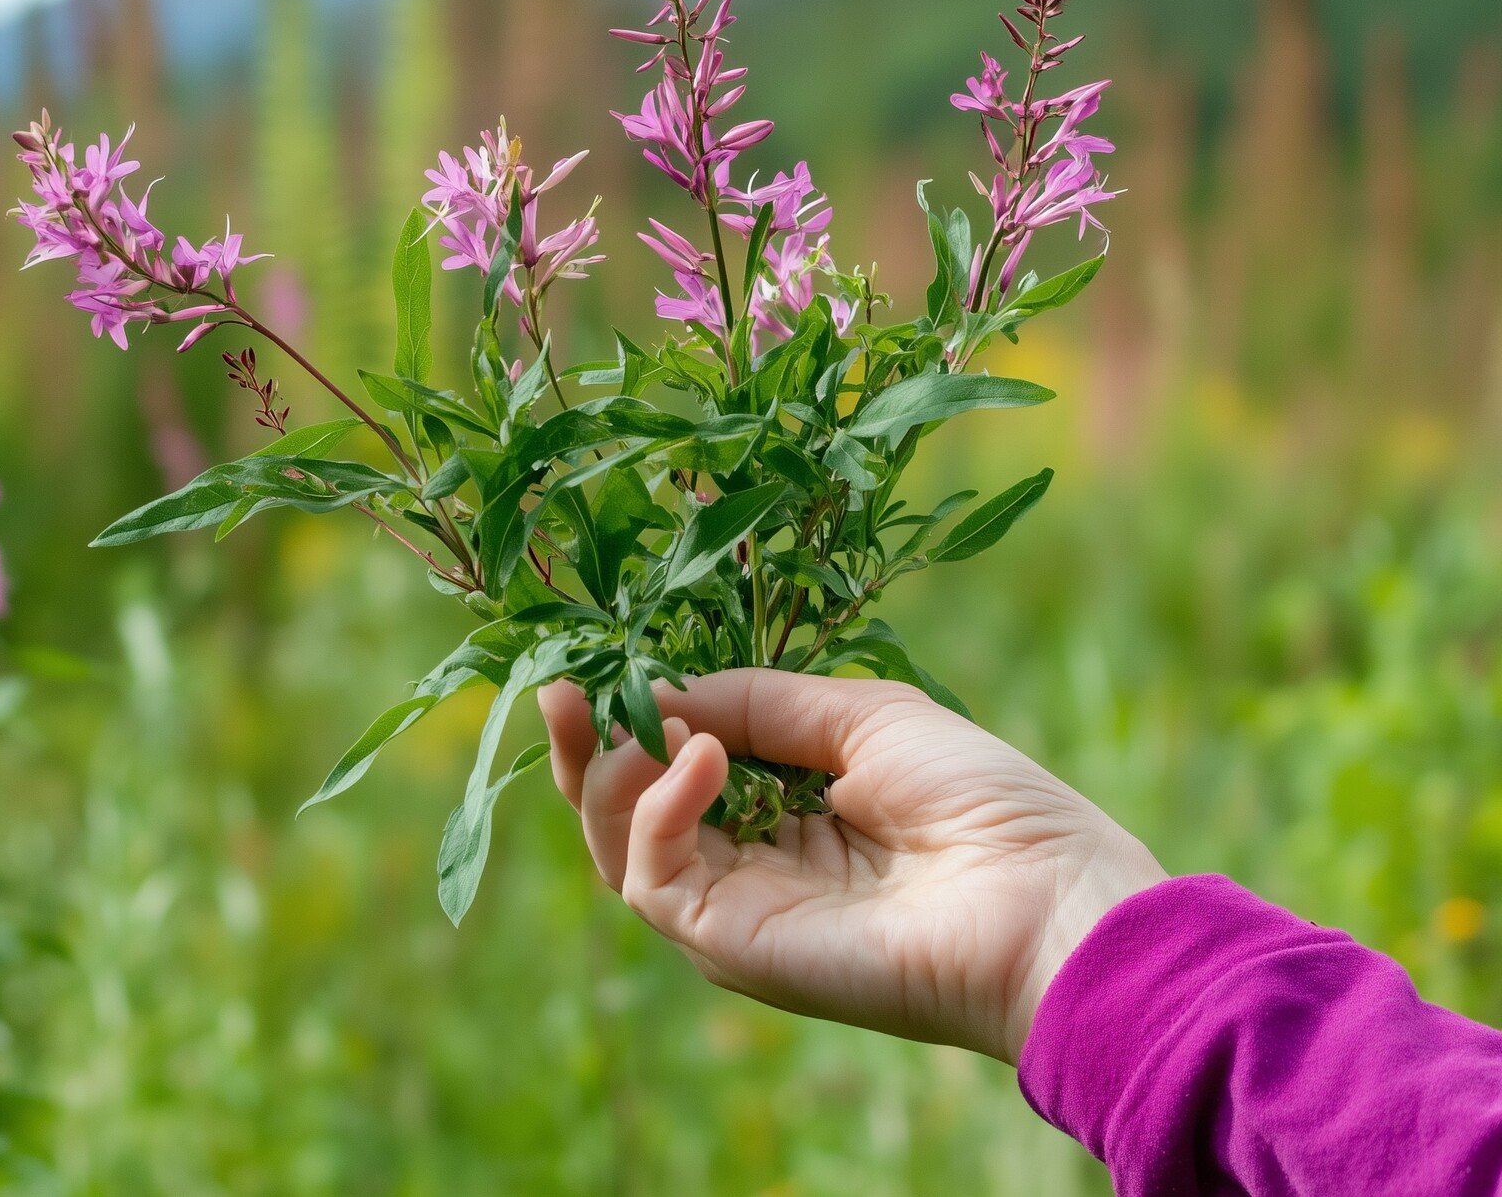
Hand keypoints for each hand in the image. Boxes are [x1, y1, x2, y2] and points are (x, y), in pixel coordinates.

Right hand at [538, 671, 1165, 1062]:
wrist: (1040, 900)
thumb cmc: (980, 801)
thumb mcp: (859, 716)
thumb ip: (756, 702)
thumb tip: (660, 692)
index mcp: (784, 812)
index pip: (673, 766)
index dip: (630, 714)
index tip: (601, 659)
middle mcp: (748, 865)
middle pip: (621, 810)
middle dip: (581, 745)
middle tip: (562, 686)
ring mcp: (733, 908)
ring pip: (616, 845)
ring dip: (607, 772)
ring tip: (640, 718)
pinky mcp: (727, 944)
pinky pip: (651, 875)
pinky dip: (657, 808)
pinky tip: (702, 756)